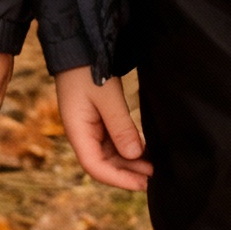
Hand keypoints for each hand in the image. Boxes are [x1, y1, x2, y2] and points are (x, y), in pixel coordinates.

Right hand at [55, 67, 151, 190]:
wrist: (79, 46)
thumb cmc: (90, 69)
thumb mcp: (108, 97)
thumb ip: (121, 126)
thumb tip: (135, 155)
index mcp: (77, 130)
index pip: (95, 166)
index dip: (118, 179)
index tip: (142, 183)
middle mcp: (81, 133)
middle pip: (103, 163)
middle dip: (127, 173)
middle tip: (153, 177)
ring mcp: (89, 127)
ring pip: (109, 154)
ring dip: (128, 162)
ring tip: (152, 166)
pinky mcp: (97, 120)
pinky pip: (111, 141)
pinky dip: (127, 148)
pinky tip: (143, 151)